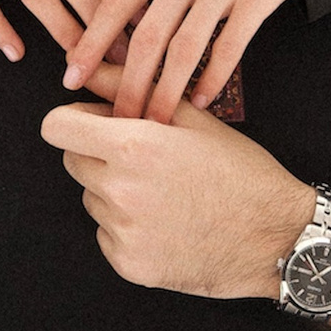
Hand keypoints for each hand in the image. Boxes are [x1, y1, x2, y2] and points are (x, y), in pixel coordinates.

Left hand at [40, 93, 311, 298]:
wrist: (274, 237)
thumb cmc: (240, 172)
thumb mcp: (192, 118)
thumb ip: (128, 87)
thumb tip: (85, 66)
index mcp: (133, 147)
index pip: (56, 127)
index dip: (73, 120)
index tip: (93, 123)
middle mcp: (120, 190)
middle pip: (71, 162)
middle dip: (97, 155)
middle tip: (145, 160)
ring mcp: (122, 232)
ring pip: (91, 199)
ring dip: (114, 193)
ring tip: (165, 194)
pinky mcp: (128, 264)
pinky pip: (106, 235)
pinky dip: (127, 229)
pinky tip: (167, 224)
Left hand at [62, 0, 299, 122]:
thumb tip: (127, 9)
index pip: (116, 2)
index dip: (92, 43)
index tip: (72, 75)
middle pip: (148, 35)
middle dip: (129, 83)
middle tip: (116, 118)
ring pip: (186, 48)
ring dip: (167, 91)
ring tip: (156, 121)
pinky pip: (231, 46)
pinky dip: (213, 77)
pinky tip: (201, 99)